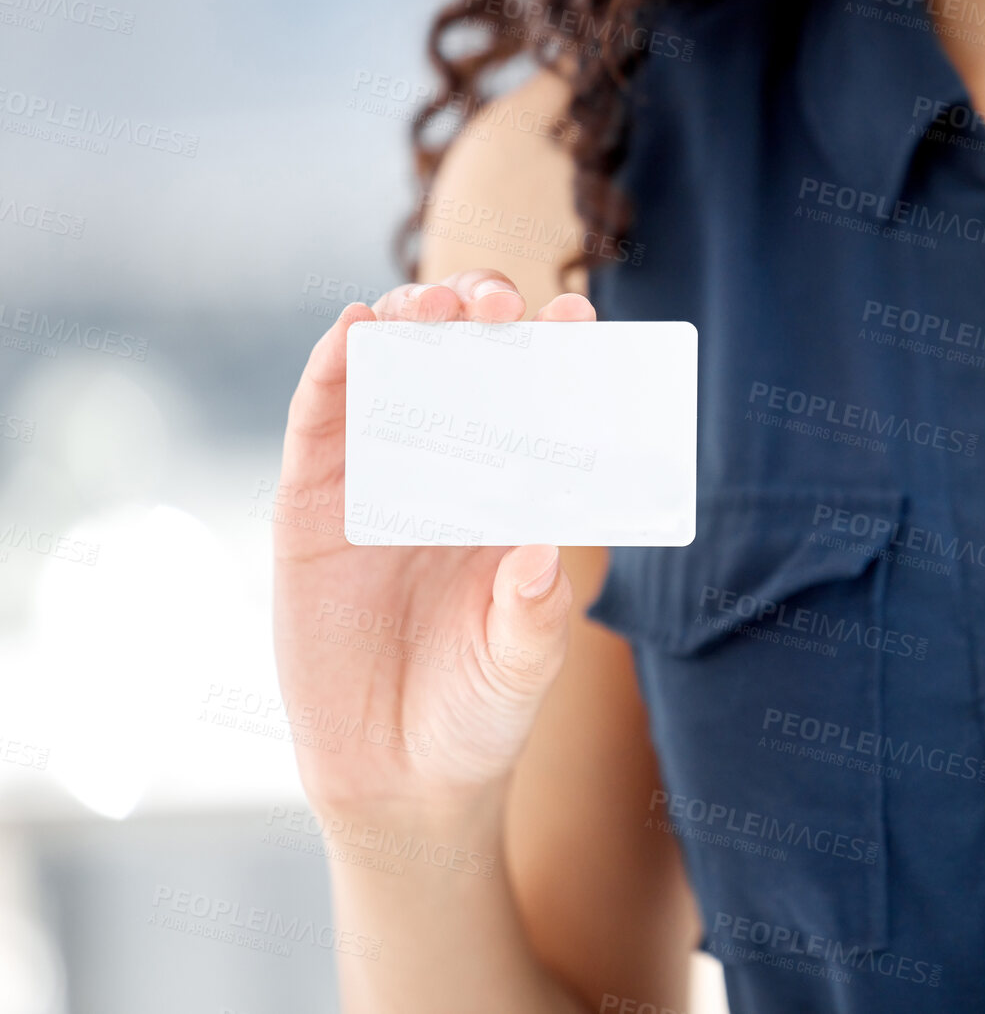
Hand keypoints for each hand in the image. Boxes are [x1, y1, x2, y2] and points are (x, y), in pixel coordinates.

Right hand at [272, 269, 595, 814]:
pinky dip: (334, 370)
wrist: (397, 778)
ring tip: (433, 302)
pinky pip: (321, 424)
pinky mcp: (313, 506)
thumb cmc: (480, 712)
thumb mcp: (520, 669)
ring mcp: (379, 483)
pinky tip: (355, 330)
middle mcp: (452, 476)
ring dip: (409, 326)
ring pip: (392, 378)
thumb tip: (545, 554)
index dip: (557, 356)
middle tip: (499, 299)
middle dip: (482, 321)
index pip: (540, 408)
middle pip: (465, 371)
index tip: (577, 314)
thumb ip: (534, 616)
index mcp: (517, 498)